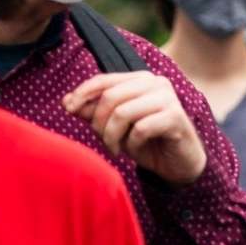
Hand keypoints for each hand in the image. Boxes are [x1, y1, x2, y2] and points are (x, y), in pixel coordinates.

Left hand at [65, 72, 206, 186]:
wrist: (179, 164)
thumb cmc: (146, 142)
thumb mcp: (115, 127)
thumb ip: (94, 113)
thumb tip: (66, 102)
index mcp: (140, 79)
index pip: (104, 80)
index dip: (82, 93)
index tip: (68, 109)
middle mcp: (156, 83)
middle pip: (110, 96)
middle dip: (99, 123)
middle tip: (102, 141)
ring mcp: (168, 98)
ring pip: (123, 112)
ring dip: (112, 136)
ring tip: (115, 149)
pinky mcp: (175, 117)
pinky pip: (140, 129)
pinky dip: (132, 144)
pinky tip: (136, 150)